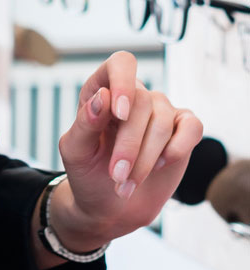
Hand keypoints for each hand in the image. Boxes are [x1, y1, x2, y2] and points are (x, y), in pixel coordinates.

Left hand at [53, 51, 202, 248]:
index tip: (120, 115)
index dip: (124, 82)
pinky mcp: (183, 131)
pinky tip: (161, 164)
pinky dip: (178, 148)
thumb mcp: (76, 150)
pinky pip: (193, 127)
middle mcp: (133, 96)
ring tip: (127, 183)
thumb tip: (103, 95)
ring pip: (163, 121)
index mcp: (101, 91)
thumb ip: (85, 122)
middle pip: (142, 103)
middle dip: (130, 145)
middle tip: (117, 175)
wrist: (109, 206)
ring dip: (146, 158)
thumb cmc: (87, 172)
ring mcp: (160, 112)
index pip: (121, 64)